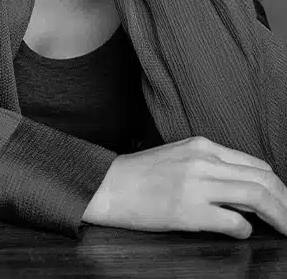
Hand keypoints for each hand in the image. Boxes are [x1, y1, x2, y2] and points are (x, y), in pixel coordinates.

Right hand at [82, 136, 286, 239]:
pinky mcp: (188, 210)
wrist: (107, 185)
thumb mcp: (179, 159)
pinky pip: (234, 221)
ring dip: (279, 217)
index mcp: (202, 146)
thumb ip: (211, 168)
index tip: (284, 204)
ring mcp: (196, 184)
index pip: (256, 165)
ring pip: (256, 196)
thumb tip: (242, 192)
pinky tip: (240, 232)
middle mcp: (203, 160)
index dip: (278, 188)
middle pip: (263, 180)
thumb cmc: (141, 175)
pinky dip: (245, 230)